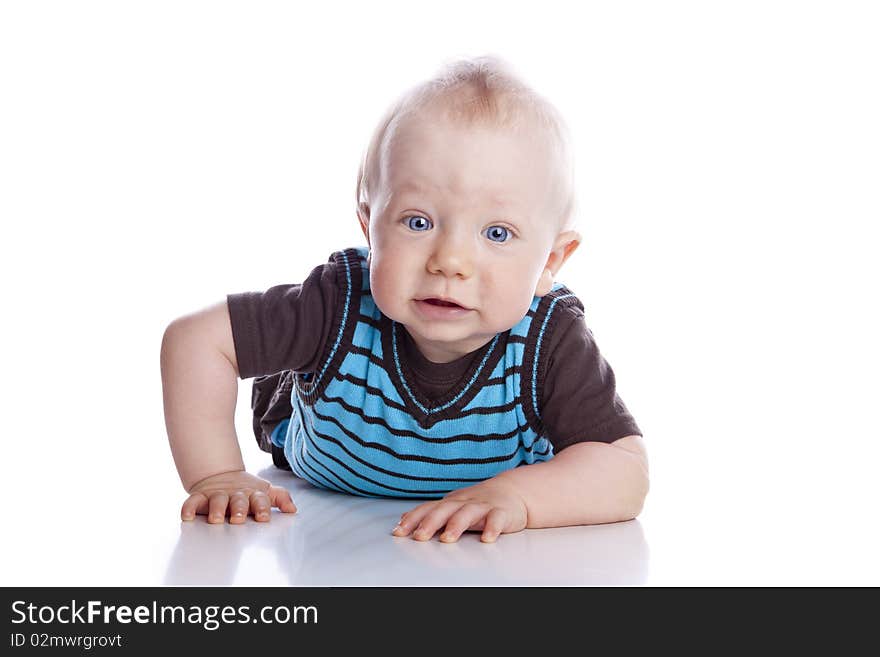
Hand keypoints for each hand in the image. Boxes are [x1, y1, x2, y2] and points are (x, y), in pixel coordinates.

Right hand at [181, 470, 296, 523]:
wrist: (221, 476)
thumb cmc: (246, 491)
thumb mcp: (264, 492)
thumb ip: (280, 498)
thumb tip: (293, 509)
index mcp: (253, 495)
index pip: (260, 500)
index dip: (262, 508)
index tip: (263, 518)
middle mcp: (235, 495)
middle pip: (238, 501)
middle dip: (239, 509)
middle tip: (238, 519)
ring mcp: (218, 495)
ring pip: (217, 501)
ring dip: (216, 509)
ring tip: (216, 519)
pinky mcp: (201, 497)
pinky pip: (193, 501)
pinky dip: (189, 508)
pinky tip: (187, 516)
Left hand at [391, 478, 527, 542]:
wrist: (513, 491)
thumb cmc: (478, 502)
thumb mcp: (453, 505)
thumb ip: (431, 513)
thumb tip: (404, 519)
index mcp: (450, 502)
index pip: (428, 508)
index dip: (412, 519)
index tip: (398, 532)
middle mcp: (464, 502)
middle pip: (445, 510)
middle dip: (430, 523)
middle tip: (419, 536)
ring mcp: (483, 506)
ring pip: (468, 513)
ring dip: (457, 525)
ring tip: (447, 538)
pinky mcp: (502, 512)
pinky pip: (497, 519)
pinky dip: (492, 528)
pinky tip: (487, 538)